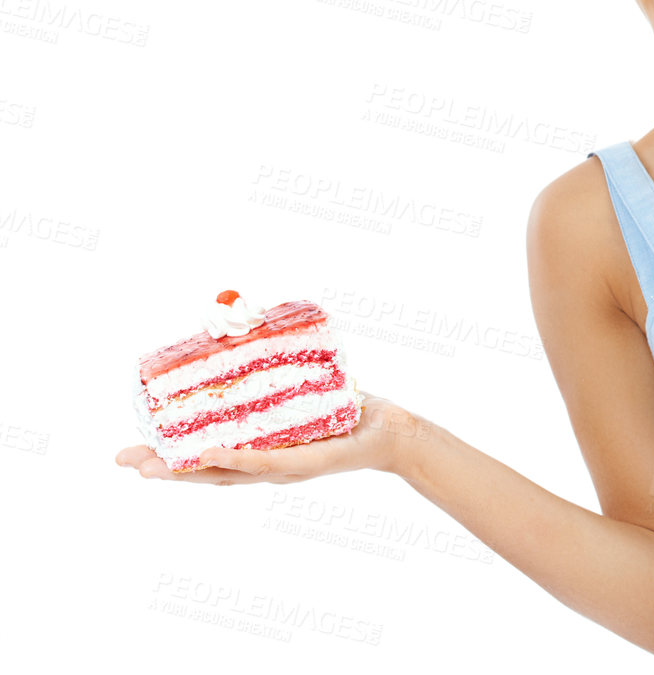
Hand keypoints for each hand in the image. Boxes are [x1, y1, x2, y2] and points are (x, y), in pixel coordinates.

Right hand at [115, 392, 419, 484]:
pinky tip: (208, 455)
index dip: (168, 457)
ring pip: (226, 472)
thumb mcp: (300, 386)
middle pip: (203, 471)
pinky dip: (235, 458)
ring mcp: (281, 467)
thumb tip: (239, 324)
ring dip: (186, 469)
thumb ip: (268, 366)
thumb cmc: (344, 409)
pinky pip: (264, 460)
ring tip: (150, 467)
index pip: (204, 457)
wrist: (389, 430)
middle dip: (161, 468)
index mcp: (257, 449)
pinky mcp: (304, 462)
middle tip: (122, 461)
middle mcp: (263, 465)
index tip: (131, 453)